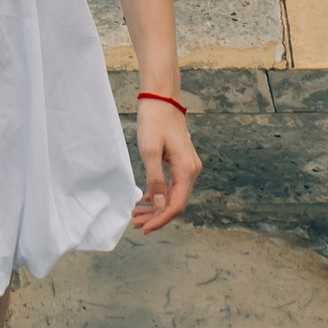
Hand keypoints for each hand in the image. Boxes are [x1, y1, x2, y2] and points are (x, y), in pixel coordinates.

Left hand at [131, 96, 199, 232]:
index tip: (144, 228)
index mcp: (186, 170)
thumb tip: (160, 205)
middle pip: (176, 202)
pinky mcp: (181, 162)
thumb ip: (156, 179)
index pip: (176, 204)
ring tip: (137, 215)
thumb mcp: (150, 151)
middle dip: (156, 216)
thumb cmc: (154, 122)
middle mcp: (191, 170)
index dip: (161, 219)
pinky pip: (172, 185)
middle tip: (136, 224)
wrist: (162, 99)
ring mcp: (187, 166)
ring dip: (156, 207)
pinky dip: (159, 194)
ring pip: (173, 195)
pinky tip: (146, 199)